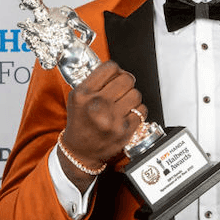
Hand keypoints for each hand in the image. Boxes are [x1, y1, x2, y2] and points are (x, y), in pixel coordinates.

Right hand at [59, 61, 146, 188]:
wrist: (80, 151)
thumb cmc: (80, 122)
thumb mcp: (78, 97)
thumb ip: (95, 81)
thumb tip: (117, 69)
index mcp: (83, 94)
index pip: (110, 67)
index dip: (115, 70)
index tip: (115, 75)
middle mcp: (97, 105)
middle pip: (127, 79)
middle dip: (126, 82)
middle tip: (122, 89)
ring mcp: (111, 119)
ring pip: (136, 94)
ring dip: (132, 97)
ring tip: (123, 104)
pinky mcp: (124, 130)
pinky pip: (142, 110)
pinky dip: (137, 111)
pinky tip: (127, 114)